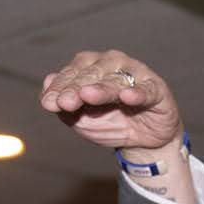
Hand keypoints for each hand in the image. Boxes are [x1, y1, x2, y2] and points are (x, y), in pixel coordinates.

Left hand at [40, 50, 194, 203]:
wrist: (144, 140)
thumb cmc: (111, 123)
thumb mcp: (83, 121)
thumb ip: (65, 107)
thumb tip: (47, 85)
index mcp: (92, 67)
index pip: (73, 72)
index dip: (60, 87)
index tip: (48, 104)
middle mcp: (113, 64)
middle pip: (92, 73)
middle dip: (76, 88)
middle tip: (64, 103)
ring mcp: (137, 74)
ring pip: (116, 80)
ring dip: (101, 89)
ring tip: (87, 95)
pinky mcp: (157, 89)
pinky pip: (146, 90)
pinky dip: (137, 93)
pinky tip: (127, 97)